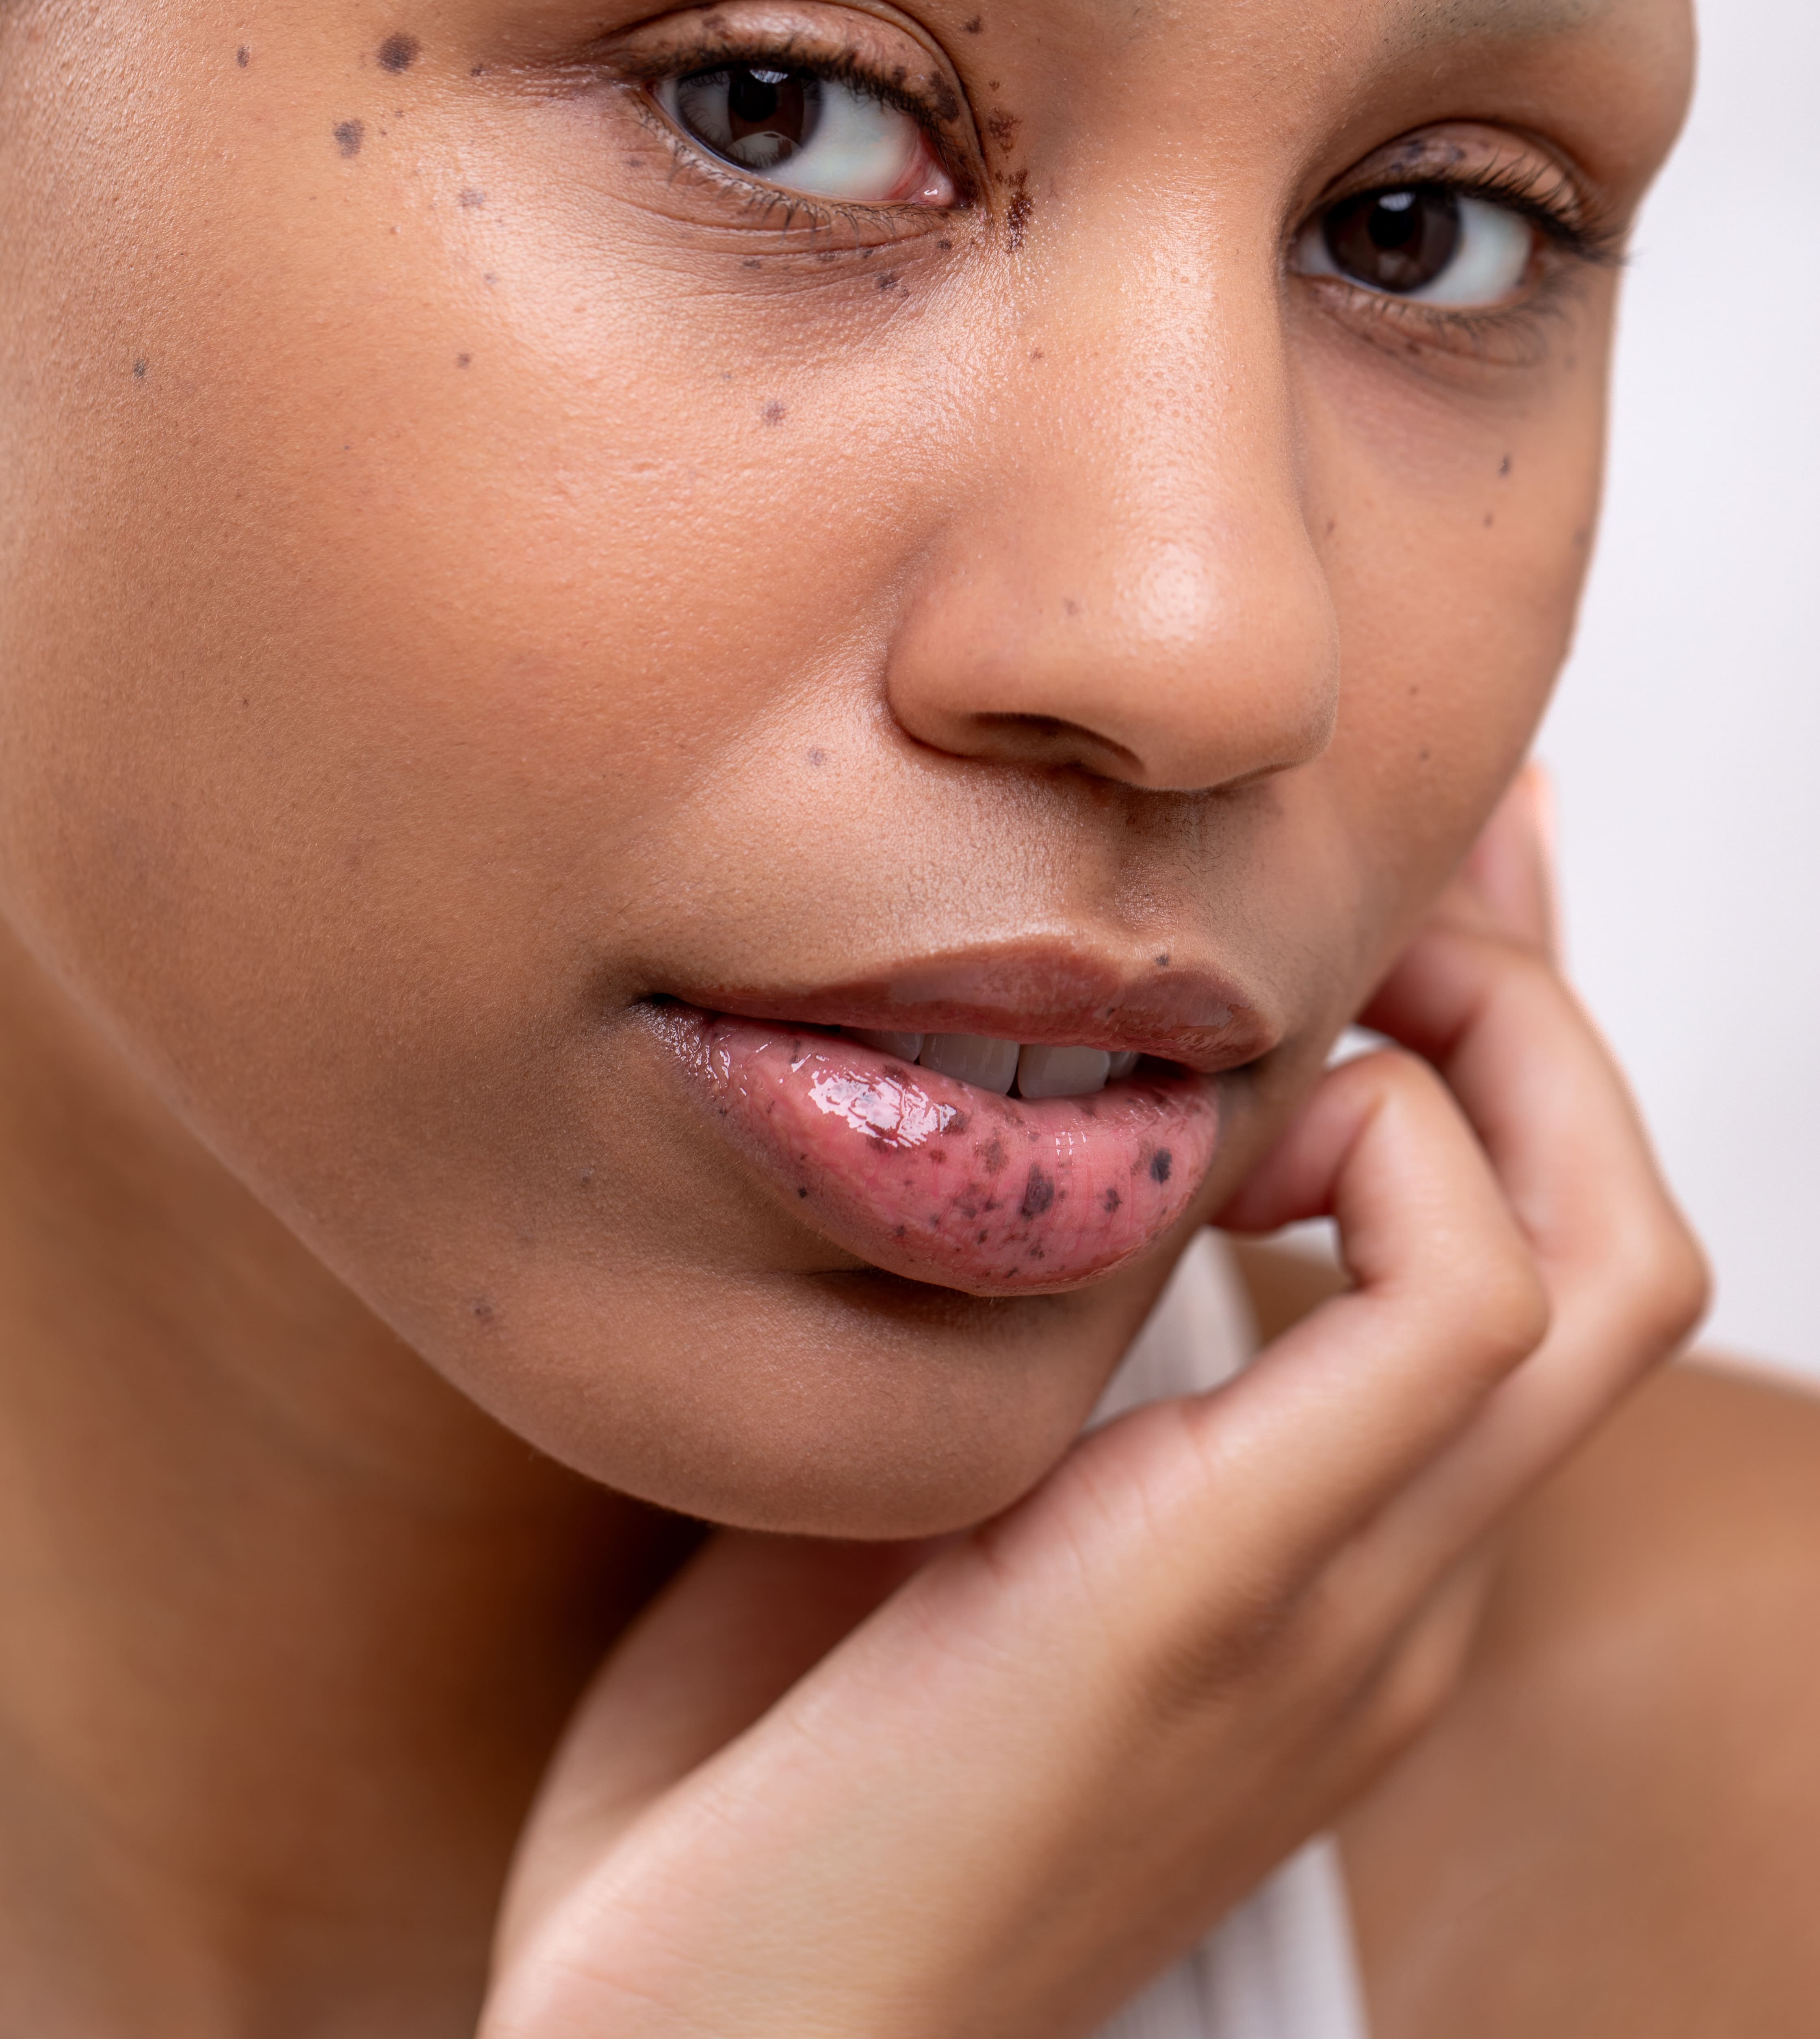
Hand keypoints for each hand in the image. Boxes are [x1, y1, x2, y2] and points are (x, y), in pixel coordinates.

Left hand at [480, 771, 1706, 2038]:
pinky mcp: (1224, 1597)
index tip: (1412, 898)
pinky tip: (1230, 1133)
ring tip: (1326, 992)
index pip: (1547, 1268)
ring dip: (1482, 1054)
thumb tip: (1109, 1108)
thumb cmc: (784, 1756)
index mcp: (1341, 1572)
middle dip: (1533, 1020)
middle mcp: (1394, 1591)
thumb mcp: (959, 1468)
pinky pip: (1443, 1318)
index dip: (1510, 1045)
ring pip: (1586, 1263)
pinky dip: (1377, 1160)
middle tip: (1397, 905)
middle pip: (1621, 1243)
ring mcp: (1342, 1607)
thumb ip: (1067, 1317)